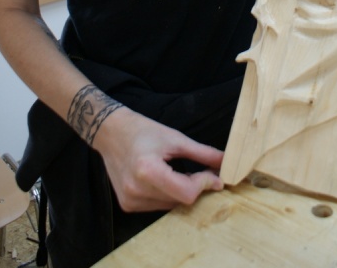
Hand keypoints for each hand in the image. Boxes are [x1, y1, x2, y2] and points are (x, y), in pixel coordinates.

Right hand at [92, 106, 223, 212]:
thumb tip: (225, 163)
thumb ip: (202, 153)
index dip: (204, 184)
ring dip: (182, 193)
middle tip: (203, 172)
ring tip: (181, 172)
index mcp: (147, 170)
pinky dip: (167, 195)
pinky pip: (158, 206)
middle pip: (179, 200)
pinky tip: (165, 179)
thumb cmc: (142, 130)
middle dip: (196, 187)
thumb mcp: (175, 138)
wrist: (111, 132)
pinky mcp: (127, 205)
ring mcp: (130, 200)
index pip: (186, 192)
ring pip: (170, 206)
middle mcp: (136, 190)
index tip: (216, 176)